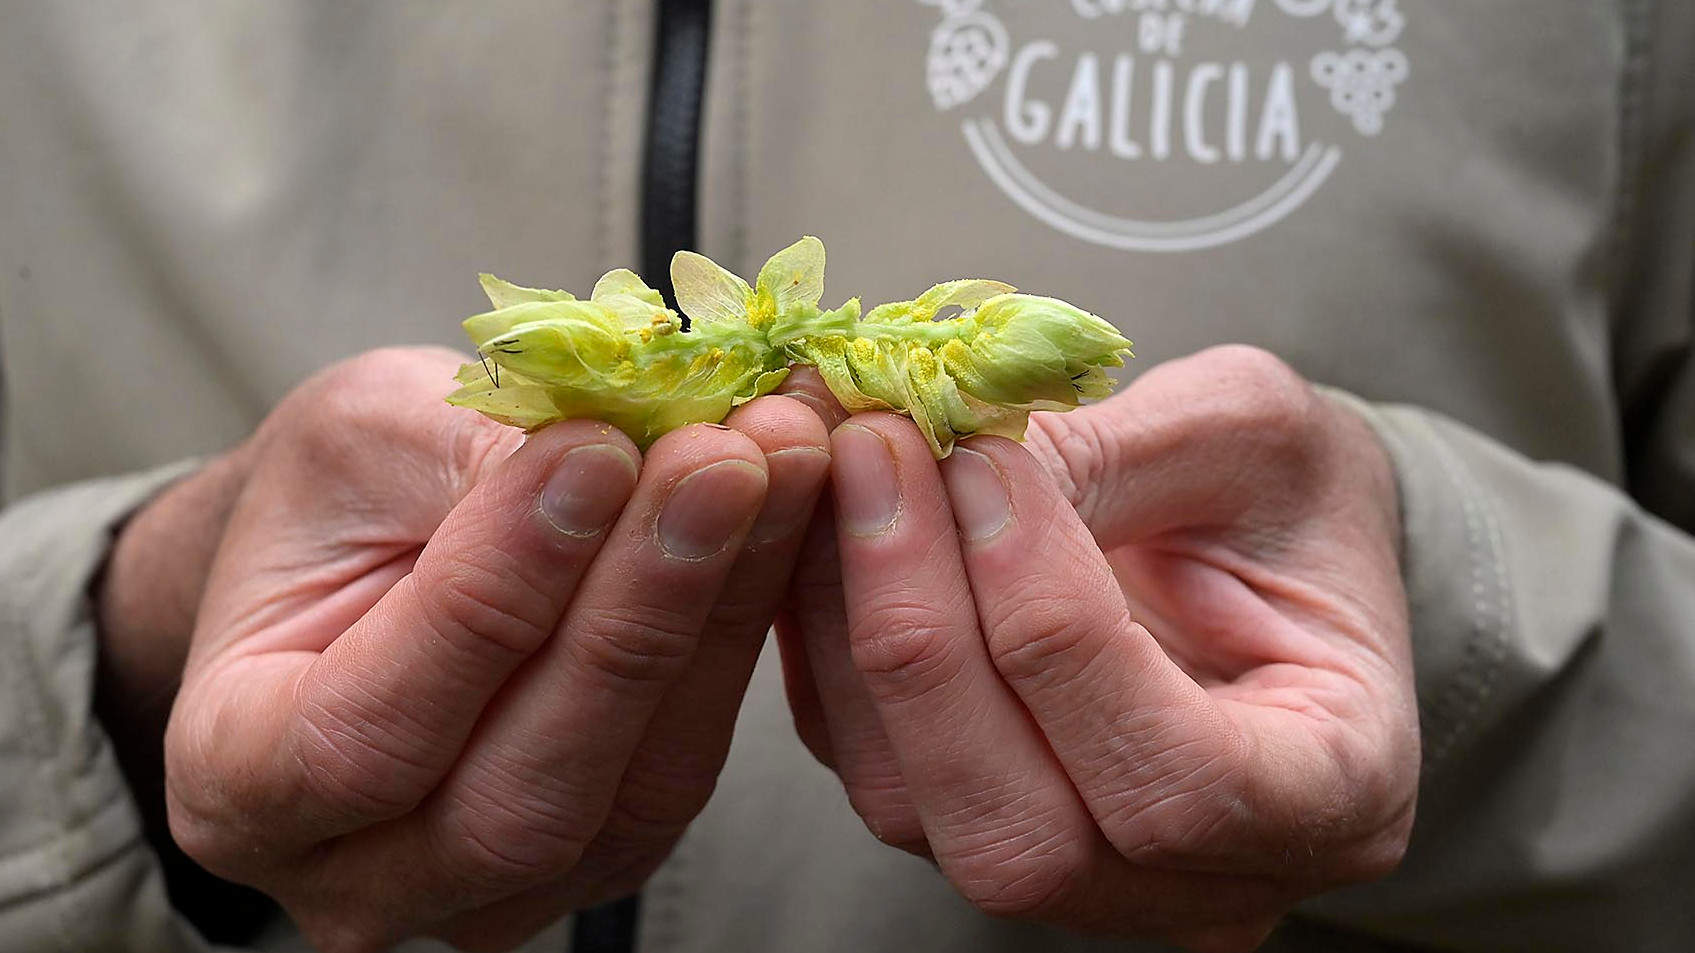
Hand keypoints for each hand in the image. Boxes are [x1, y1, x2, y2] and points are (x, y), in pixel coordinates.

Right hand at [164, 347, 830, 951]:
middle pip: (523, 791)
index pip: (372, 733)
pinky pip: (690, 761)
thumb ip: (468, 456)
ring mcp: (496, 887)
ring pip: (634, 786)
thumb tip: (623, 446)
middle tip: (725, 459)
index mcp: (239, 781)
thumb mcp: (361, 439)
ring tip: (777, 465)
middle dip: (638, 608)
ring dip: (720, 612)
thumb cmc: (335, 501)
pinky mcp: (608, 852)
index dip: (496, 595)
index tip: (596, 453)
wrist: (366, 553)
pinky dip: (743, 631)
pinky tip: (782, 516)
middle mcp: (363, 874)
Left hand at [779, 346, 1418, 951]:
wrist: (1260, 542)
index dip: (1058, 628)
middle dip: (925, 631)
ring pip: (912, 807)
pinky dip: (821, 633)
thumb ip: (1119, 452)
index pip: (1179, 783)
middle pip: (1020, 834)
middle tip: (875, 451)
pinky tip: (821, 513)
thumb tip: (945, 454)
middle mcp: (1198, 880)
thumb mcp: (1251, 434)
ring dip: (850, 622)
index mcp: (1334, 797)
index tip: (987, 464)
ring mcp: (1073, 873)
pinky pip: (859, 757)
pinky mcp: (961, 817)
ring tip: (844, 462)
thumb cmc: (1287, 494)